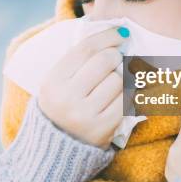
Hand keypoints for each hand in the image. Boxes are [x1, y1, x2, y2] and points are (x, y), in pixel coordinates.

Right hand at [38, 26, 127, 148]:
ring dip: (121, 78)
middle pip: (105, 61)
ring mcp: (85, 115)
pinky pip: (126, 101)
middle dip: (116, 56)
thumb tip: (115, 36)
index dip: (107, 36)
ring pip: (118, 80)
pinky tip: (121, 95)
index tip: (121, 33)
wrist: (57, 148)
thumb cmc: (61, 106)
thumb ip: (78, 60)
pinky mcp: (102, 129)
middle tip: (116, 60)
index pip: (86, 48)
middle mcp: (67, 97)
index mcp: (53, 81)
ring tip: (112, 84)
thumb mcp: (57, 82)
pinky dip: (127, 95)